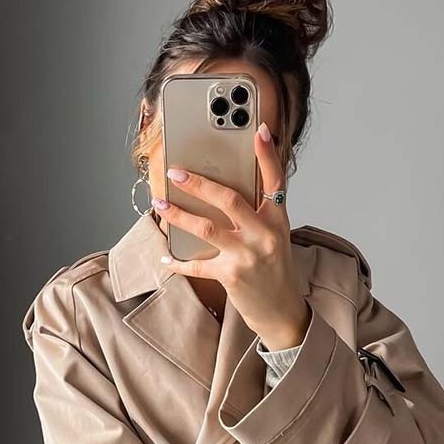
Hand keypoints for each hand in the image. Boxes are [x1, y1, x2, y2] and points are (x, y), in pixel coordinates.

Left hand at [152, 121, 309, 350]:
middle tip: (176, 172)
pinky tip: (164, 257)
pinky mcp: (232, 276)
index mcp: (278, 220)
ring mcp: (248, 256)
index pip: (275, 181)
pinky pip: (198, 265)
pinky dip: (177, 262)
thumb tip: (225, 192)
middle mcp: (265, 235)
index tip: (259, 130)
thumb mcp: (276, 238)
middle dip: (199, 183)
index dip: (267, 155)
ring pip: (207, 227)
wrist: (282, 313)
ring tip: (160, 204)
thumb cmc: (275, 273)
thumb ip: (258, 215)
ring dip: (179, 215)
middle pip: (229, 199)